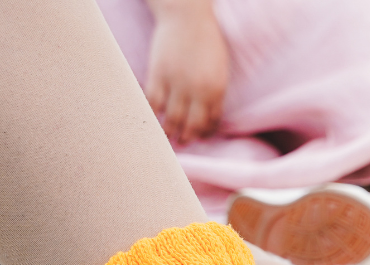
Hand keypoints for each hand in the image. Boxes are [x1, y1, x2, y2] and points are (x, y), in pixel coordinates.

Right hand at [143, 0, 229, 144]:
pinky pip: (153, 103)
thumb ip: (215, 92)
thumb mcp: (219, 70)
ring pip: (171, 119)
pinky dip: (151, 115)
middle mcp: (198, 91)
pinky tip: (150, 120)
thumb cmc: (206, 42)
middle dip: (186, 138)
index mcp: (217, 90)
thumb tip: (209, 114)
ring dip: (168, 133)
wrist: (187, 17)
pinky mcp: (158, 75)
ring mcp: (177, 84)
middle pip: (191, 126)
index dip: (205, 132)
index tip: (199, 136)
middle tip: (181, 143)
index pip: (211, 122)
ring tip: (166, 138)